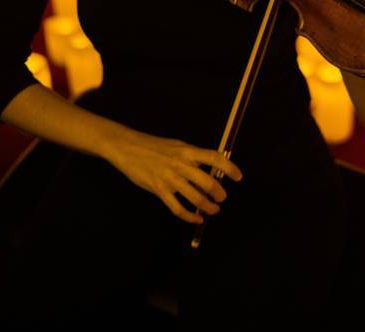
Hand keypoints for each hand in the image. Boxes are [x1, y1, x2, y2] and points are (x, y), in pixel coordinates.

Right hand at [105, 130, 242, 224]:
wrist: (126, 147)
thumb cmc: (152, 146)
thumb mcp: (175, 146)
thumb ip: (191, 158)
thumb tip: (208, 171)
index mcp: (186, 151)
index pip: (214, 158)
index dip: (229, 168)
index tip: (238, 177)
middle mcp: (180, 164)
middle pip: (208, 183)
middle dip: (219, 194)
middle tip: (221, 198)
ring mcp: (169, 178)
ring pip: (195, 198)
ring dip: (208, 207)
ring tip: (213, 210)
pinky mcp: (158, 190)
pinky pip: (178, 208)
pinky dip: (190, 216)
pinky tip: (196, 218)